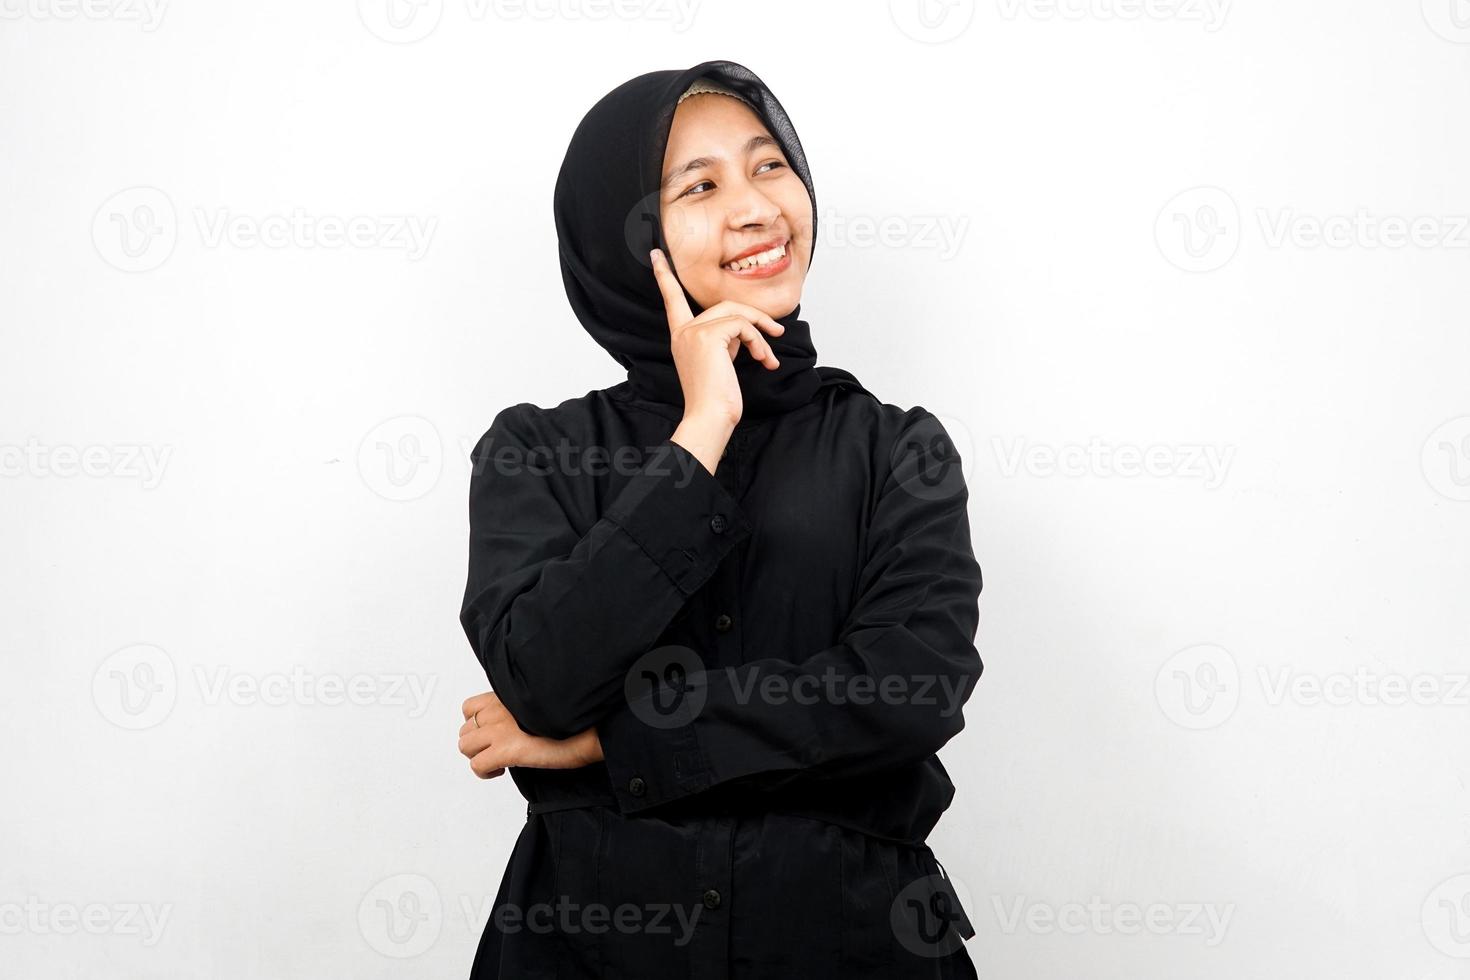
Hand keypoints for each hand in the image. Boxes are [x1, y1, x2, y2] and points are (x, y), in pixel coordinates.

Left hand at [458, 692, 603, 778]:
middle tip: (499, 750)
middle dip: (479, 743)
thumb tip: (515, 723)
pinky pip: (477, 765)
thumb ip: (521, 708)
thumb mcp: (542, 703)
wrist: (592, 728)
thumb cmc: (575, 718)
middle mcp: (499, 709)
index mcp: (508, 695)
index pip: (471, 707)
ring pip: (465, 746)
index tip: (496, 733)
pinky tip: (503, 770)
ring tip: (500, 760)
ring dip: (480, 756)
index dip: (479, 724)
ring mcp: (501, 729)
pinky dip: (486, 772)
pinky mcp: (507, 749)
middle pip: (465, 729)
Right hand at [650, 247, 785, 428]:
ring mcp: (694, 332)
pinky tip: (763, 361)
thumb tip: (745, 330)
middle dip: (755, 317)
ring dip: (761, 333)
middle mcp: (683, 331)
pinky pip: (743, 326)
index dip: (665, 276)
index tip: (657, 253)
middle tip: (777, 333)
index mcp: (681, 336)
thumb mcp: (719, 363)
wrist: (710, 417)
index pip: (672, 300)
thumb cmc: (716, 399)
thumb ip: (724, 340)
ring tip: (769, 357)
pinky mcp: (708, 336)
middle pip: (725, 305)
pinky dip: (759, 342)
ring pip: (737, 314)